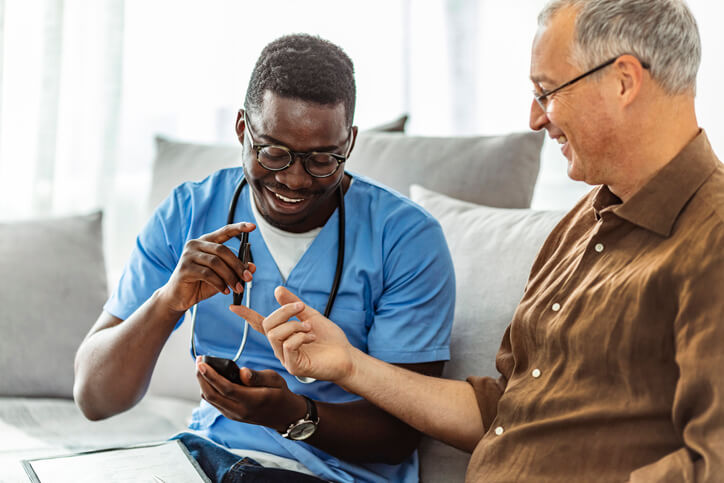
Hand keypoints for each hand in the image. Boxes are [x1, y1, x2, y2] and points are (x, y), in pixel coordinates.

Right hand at [158, 222, 256, 312]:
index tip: (252, 226)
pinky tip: (225, 291)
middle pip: (222, 250)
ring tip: (238, 288)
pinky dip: (219, 283)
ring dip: (230, 277)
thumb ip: (235, 270)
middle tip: (248, 278)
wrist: (179, 298)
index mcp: (205, 242)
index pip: (224, 231)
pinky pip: (207, 274)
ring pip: (216, 263)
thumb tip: (252, 267)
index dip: (238, 228)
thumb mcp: (222, 276)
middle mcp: (195, 244)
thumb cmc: (200, 284)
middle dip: (238, 265)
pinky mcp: (184, 268)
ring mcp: (188, 255)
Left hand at [195, 357, 306, 432]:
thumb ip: (257, 376)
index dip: (211, 376)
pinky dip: (208, 390)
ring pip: (211, 400)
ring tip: (202, 368)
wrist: (284, 415)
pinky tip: (209, 379)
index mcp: (252, 401)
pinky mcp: (232, 415)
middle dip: (201, 378)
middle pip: (212, 395)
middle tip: (198, 362)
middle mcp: (239, 411)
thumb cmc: (280, 394)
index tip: (202, 364)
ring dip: (203, 384)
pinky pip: (215, 403)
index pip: (225, 388)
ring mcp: (234, 415)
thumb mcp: (275, 379)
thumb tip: (242, 371)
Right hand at [229, 286, 355, 383]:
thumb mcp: (310, 315)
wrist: (346, 356)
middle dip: (283, 312)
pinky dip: (299, 336)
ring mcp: (286, 358)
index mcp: (283, 335)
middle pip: (268, 325)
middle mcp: (280, 347)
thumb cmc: (329, 339)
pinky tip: (311, 337)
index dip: (247, 315)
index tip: (233, 306)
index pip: (260, 324)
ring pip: (275, 335)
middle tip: (301, 307)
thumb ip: (293, 304)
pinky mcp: (293, 366)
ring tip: (309, 327)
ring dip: (293, 325)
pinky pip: (287, 346)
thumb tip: (277, 290)